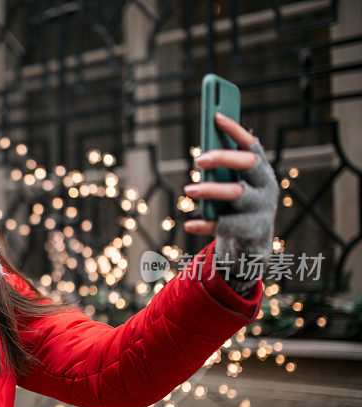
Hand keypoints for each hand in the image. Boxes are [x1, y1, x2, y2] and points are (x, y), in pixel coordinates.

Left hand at [182, 112, 278, 293]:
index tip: (216, 116)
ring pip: (236, 194)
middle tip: (198, 159)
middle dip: (223, 158)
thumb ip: (222, 166)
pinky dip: (205, 224)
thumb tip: (204, 139)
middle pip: (246, 165)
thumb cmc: (236, 205)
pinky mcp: (250, 230)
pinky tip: (189, 224)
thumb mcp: (232, 184)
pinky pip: (225, 225)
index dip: (235, 130)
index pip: (251, 145)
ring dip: (210, 190)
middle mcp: (265, 186)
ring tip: (189, 190)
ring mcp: (260, 209)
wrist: (252, 243)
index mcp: (260, 170)